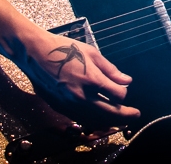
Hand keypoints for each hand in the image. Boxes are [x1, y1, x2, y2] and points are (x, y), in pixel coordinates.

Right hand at [17, 28, 140, 128]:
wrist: (35, 54)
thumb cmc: (63, 49)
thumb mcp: (92, 53)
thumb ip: (110, 69)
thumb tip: (126, 80)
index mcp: (92, 79)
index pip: (118, 95)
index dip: (124, 93)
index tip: (124, 89)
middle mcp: (82, 96)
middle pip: (110, 113)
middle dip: (126, 115)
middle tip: (135, 115)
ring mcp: (70, 104)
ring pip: (95, 120)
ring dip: (110, 122)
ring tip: (120, 120)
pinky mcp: (60, 108)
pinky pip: (81, 120)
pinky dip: (93, 122)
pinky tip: (100, 119)